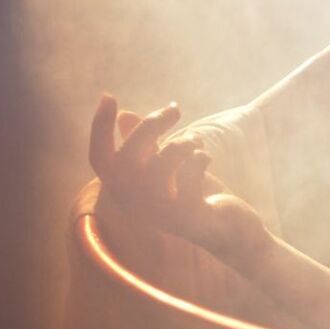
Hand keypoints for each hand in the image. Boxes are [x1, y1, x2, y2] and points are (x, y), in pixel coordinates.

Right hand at [87, 94, 268, 267]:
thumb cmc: (194, 195)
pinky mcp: (188, 216)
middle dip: (151, 125)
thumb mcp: (166, 167)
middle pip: (128, 157)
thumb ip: (145, 144)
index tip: (108, 97)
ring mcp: (161, 213)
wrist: (230, 232)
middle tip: (175, 110)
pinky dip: (199, 158)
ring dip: (183, 142)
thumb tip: (125, 114)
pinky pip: (190, 176)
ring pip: (162, 165)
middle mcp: (136, 205)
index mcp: (125, 192)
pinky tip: (206, 157)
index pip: (99, 159)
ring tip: (195, 142)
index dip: (99, 128)